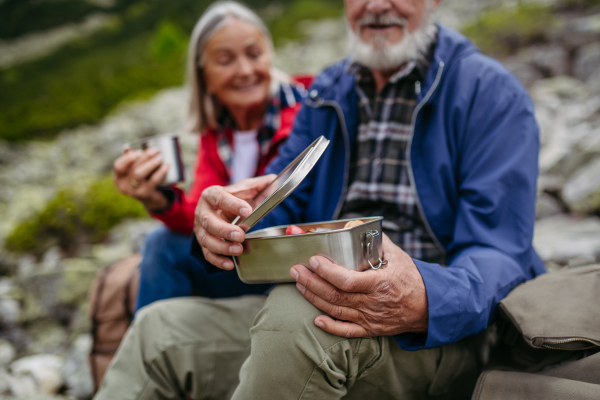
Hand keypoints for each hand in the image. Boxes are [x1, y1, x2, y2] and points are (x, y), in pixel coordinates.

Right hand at [113, 148, 169, 209]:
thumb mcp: (134, 171)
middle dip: (145, 157)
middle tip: (156, 150)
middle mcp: (123, 185)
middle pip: (132, 168)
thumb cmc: (143, 180)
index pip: (118, 166)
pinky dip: (160, 172)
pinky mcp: (144, 195)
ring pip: (139, 174)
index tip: (139, 151)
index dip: (127, 157)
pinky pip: (152, 181)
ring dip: (150, 163)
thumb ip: (130, 160)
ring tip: (160, 157)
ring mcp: (133, 192)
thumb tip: (127, 147)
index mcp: (118, 177)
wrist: (152, 199)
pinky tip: (166, 165)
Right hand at [194, 175, 275, 269]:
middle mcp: (203, 211)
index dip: (233, 205)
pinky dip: (217, 260)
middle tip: (241, 235)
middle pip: (208, 221)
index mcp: (212, 195)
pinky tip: (230, 264)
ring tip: (238, 249)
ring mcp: (201, 229)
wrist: (220, 209)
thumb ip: (259, 185)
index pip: (219, 198)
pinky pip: (207, 253)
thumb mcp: (246, 189)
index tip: (248, 211)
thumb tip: (274, 181)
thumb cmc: (234, 198)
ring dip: (221, 246)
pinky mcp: (204, 243)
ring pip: (206, 239)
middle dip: (224, 230)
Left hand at [290, 234, 427, 337]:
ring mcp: (369, 318)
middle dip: (311, 282)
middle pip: (334, 295)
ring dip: (314, 298)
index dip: (326, 272)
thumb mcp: (399, 256)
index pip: (347, 280)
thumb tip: (359, 227)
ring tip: (299, 284)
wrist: (428, 307)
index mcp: (379, 284)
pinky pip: (346, 331)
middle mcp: (372, 303)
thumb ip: (378, 242)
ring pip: (335, 310)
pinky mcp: (369, 329)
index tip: (313, 260)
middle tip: (296, 270)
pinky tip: (316, 319)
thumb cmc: (412, 279)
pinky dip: (330, 326)